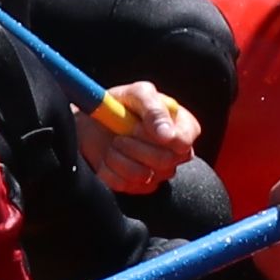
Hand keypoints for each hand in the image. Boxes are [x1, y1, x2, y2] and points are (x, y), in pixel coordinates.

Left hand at [82, 81, 204, 195]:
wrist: (95, 120)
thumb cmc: (123, 103)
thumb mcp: (138, 94)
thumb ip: (154, 109)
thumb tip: (167, 135)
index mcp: (183, 128)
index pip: (184, 143)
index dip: (162, 138)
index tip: (138, 127)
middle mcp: (175, 154)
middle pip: (165, 162)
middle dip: (136, 146)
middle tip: (120, 134)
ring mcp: (157, 173)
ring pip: (143, 175)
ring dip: (120, 156)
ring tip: (114, 142)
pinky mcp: (137, 186)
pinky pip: (124, 184)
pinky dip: (109, 168)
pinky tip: (109, 156)